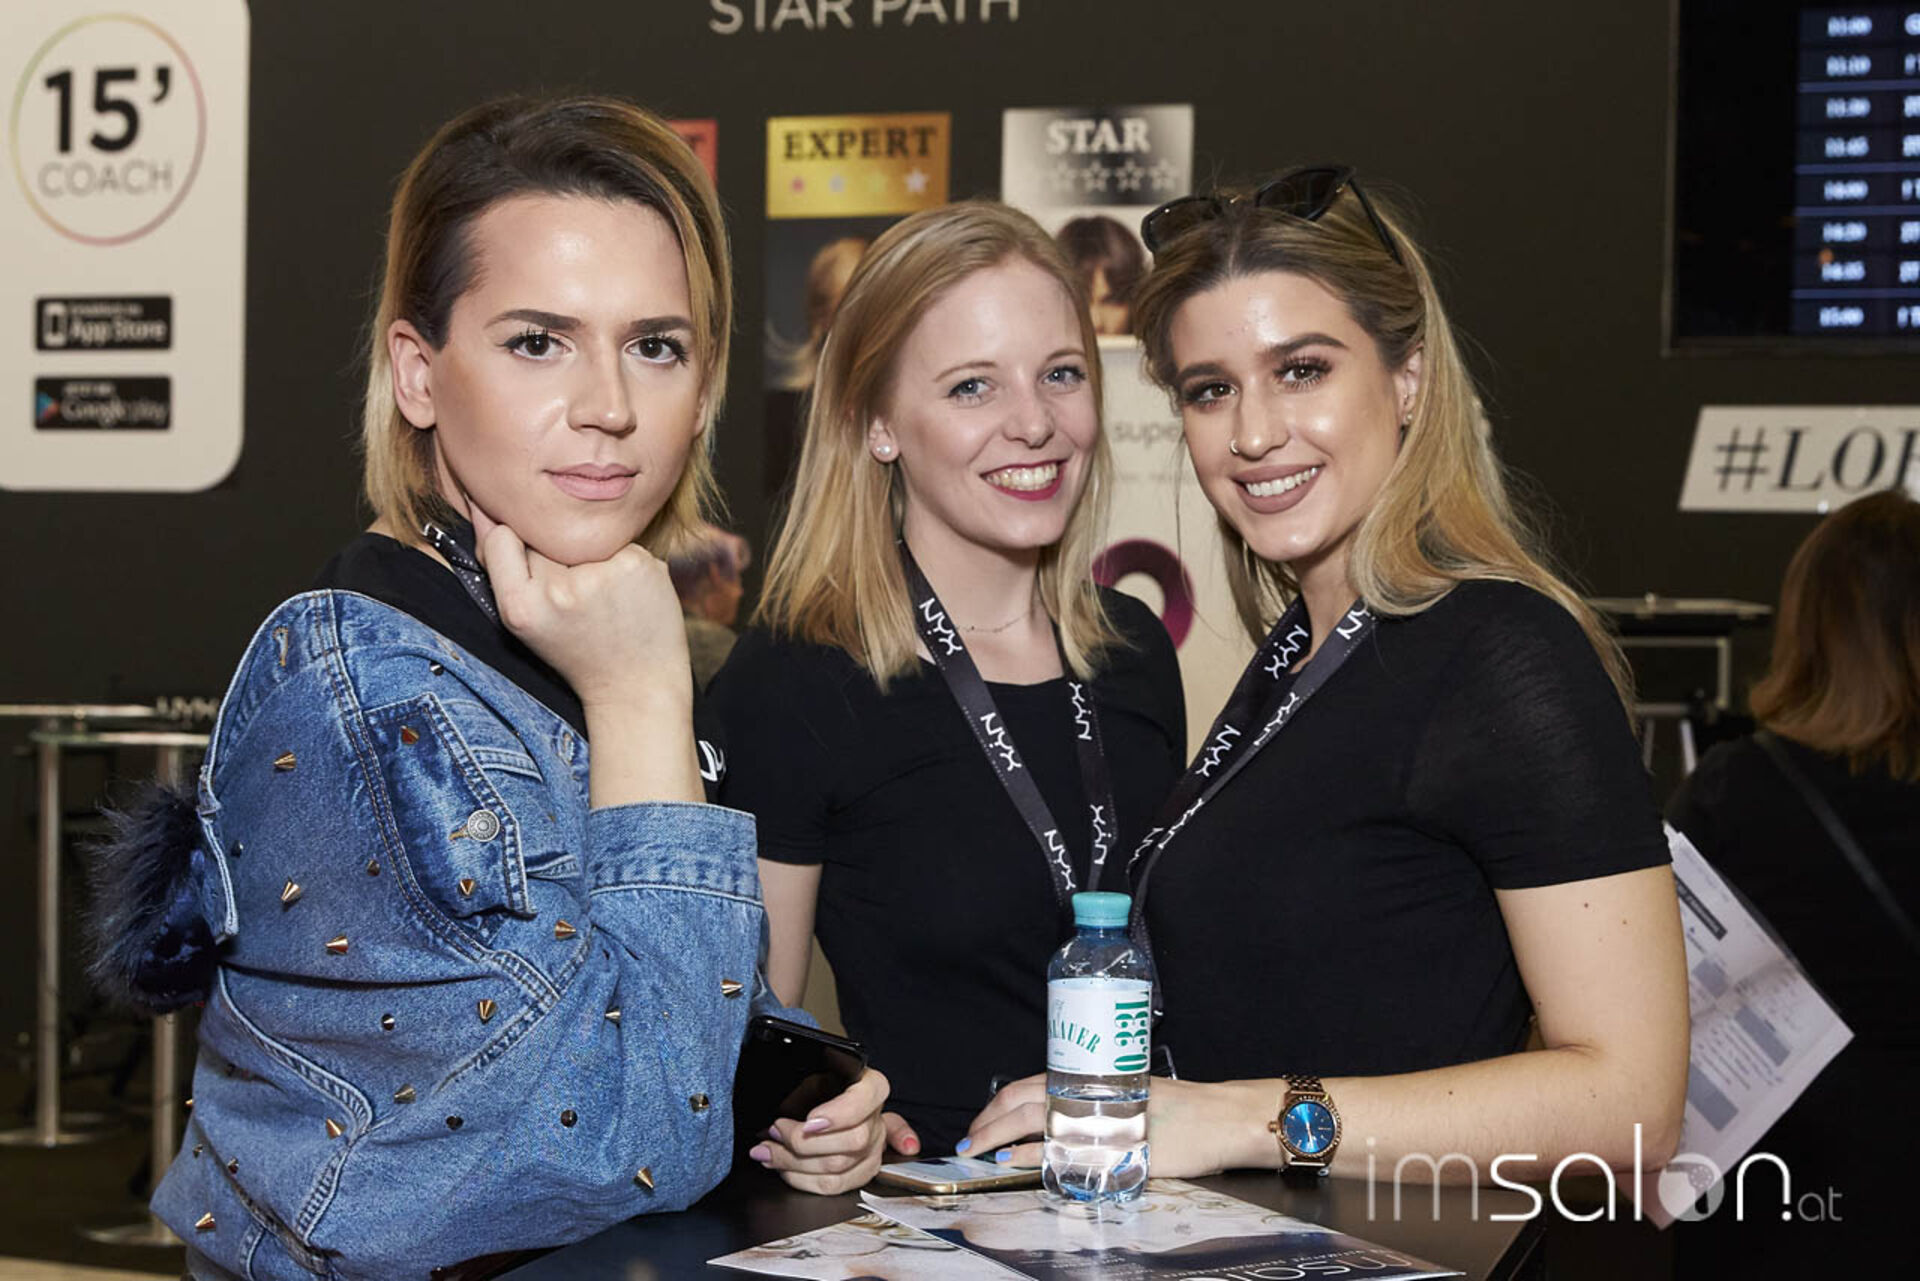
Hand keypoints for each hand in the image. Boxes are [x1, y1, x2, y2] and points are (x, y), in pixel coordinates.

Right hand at [469, 508, 690, 711]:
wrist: (638, 687)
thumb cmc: (577, 649)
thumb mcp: (524, 618)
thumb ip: (501, 564)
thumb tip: (483, 503)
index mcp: (519, 608)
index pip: (500, 537)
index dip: (513, 542)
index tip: (528, 559)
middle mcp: (559, 591)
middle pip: (543, 536)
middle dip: (555, 554)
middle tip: (577, 599)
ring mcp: (601, 575)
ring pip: (582, 534)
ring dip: (590, 555)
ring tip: (603, 597)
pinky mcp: (637, 565)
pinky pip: (619, 539)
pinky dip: (622, 559)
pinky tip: (628, 592)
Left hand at [749, 1068, 900, 1194]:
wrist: (824, 1104)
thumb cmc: (816, 1088)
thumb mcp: (810, 1076)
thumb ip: (802, 1092)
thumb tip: (782, 1120)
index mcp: (871, 1087)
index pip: (866, 1100)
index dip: (838, 1114)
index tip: (809, 1121)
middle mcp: (876, 1120)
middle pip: (853, 1141)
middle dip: (804, 1142)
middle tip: (775, 1132)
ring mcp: (873, 1149)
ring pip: (839, 1168)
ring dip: (795, 1163)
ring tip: (769, 1151)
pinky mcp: (862, 1172)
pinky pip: (834, 1186)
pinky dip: (802, 1179)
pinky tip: (784, 1167)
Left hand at [960, 1075, 1269, 1177]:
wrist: (1220, 1119)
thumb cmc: (1183, 1110)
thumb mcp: (1130, 1098)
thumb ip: (1093, 1106)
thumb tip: (1056, 1122)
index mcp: (1091, 1080)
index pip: (1029, 1085)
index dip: (998, 1104)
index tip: (980, 1122)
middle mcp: (1090, 1093)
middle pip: (1023, 1100)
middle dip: (988, 1122)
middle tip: (967, 1140)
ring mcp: (1098, 1118)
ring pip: (1034, 1119)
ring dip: (999, 1136)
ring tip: (977, 1149)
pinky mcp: (1111, 1144)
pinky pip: (1062, 1149)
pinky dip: (1032, 1154)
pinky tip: (1012, 1160)